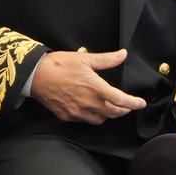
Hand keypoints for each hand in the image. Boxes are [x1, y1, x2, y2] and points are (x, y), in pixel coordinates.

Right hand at [28, 47, 146, 124]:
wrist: (34, 76)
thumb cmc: (59, 64)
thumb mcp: (84, 59)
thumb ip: (106, 59)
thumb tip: (123, 54)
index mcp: (96, 88)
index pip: (121, 100)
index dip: (134, 103)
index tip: (141, 103)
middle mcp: (89, 103)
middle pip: (114, 113)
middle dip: (123, 110)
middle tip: (126, 106)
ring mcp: (78, 112)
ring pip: (100, 119)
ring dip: (107, 115)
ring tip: (108, 107)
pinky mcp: (68, 116)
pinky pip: (85, 120)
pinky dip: (92, 116)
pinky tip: (90, 108)